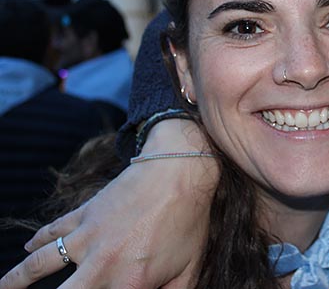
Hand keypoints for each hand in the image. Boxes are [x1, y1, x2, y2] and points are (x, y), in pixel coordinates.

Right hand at [0, 119, 218, 288]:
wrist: (178, 172)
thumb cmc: (188, 220)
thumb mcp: (190, 266)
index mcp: (129, 285)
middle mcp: (101, 266)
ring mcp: (87, 238)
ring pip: (40, 264)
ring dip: (18, 278)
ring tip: (3, 287)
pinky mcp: (84, 214)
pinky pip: (53, 230)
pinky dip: (37, 240)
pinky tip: (26, 249)